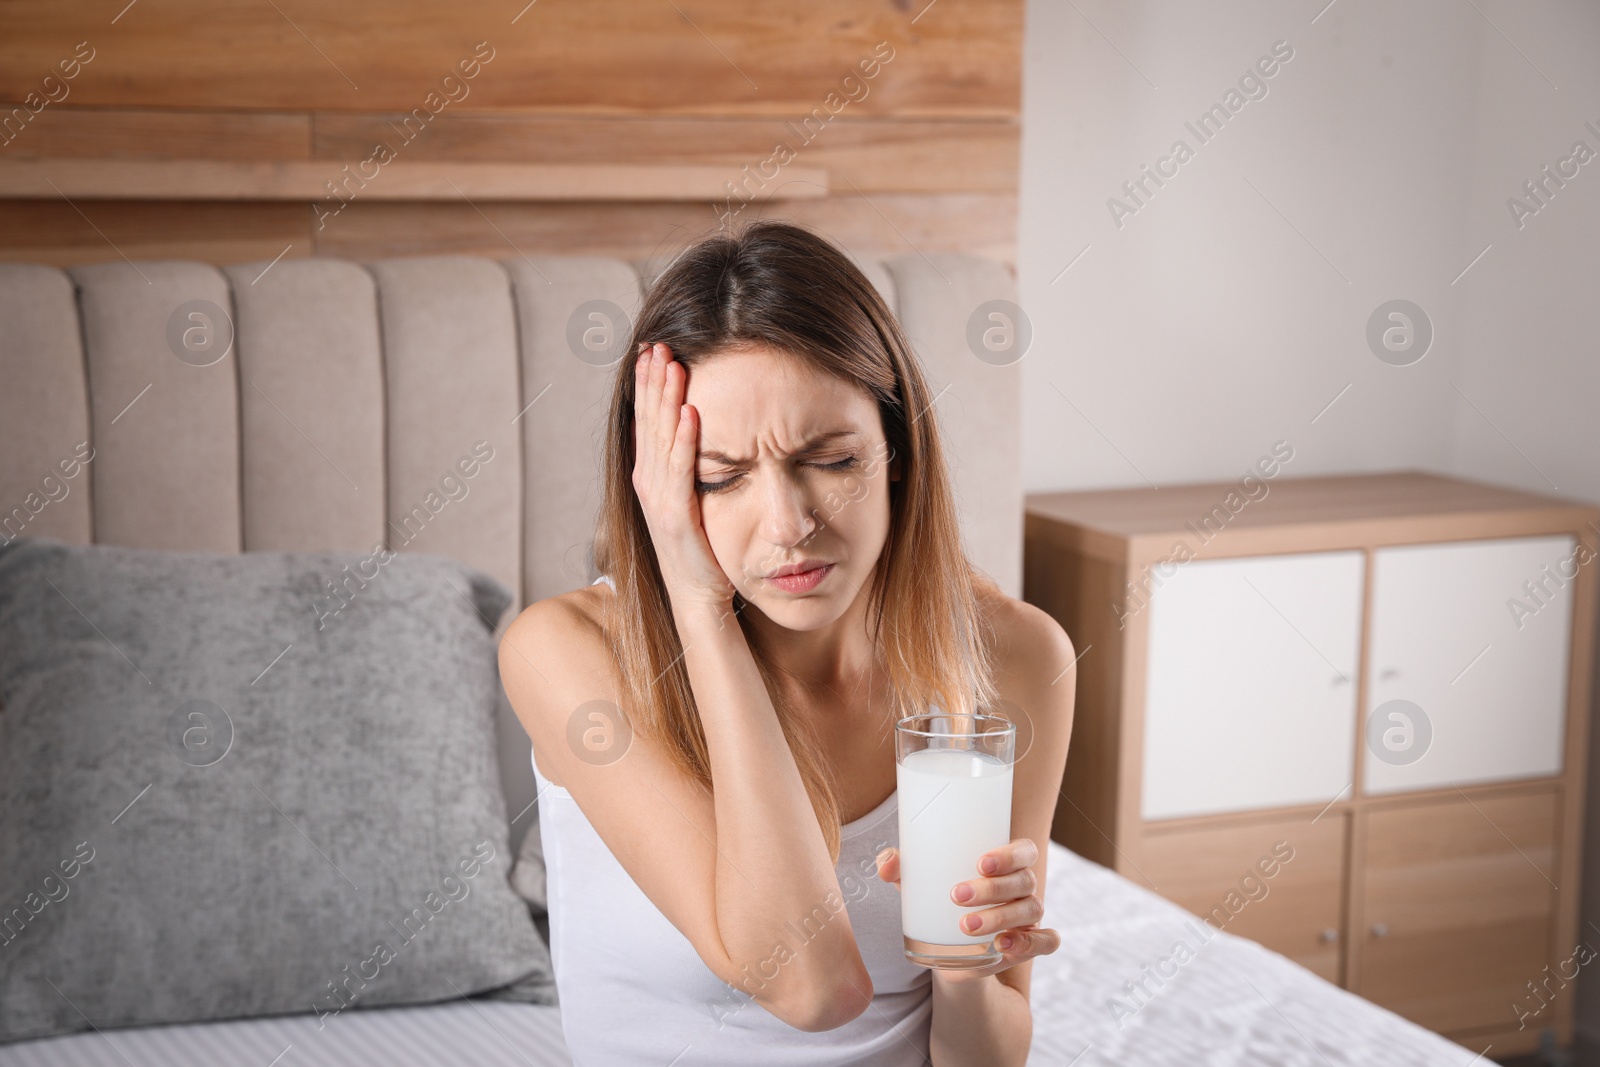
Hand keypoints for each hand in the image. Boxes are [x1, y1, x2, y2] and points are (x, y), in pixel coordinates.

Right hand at [631, 342, 737, 612]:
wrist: (698, 598)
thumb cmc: (701, 551)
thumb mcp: (692, 500)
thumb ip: (688, 468)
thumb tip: (698, 429)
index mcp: (652, 476)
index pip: (647, 421)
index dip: (648, 385)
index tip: (653, 350)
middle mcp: (649, 483)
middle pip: (648, 422)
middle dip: (652, 381)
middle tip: (657, 344)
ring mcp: (660, 500)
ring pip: (661, 439)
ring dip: (666, 399)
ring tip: (672, 364)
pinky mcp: (676, 517)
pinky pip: (681, 471)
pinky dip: (686, 440)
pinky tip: (692, 412)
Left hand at [875, 838, 1058, 982]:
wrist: (944, 949)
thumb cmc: (936, 900)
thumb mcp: (917, 884)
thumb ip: (900, 869)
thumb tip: (887, 864)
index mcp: (1005, 864)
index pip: (1023, 850)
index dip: (1009, 855)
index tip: (980, 863)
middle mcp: (1023, 887)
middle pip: (1025, 880)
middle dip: (993, 888)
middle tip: (957, 895)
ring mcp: (1029, 917)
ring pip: (1032, 910)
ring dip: (1000, 917)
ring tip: (966, 926)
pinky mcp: (1028, 945)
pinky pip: (1046, 942)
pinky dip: (1030, 943)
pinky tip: (1003, 946)